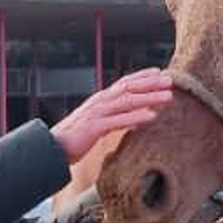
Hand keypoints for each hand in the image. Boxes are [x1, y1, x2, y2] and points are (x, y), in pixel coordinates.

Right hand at [50, 68, 173, 162]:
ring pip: (127, 102)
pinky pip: (118, 121)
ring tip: (168, 97)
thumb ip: (115, 118)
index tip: (159, 72)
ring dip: (149, 98)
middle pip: (128, 88)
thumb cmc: (75, 138)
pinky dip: (136, 117)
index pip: (124, 83)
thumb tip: (137, 118)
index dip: (142, 76)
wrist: (51, 149)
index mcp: (100, 100)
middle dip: (151, 83)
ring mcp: (96, 113)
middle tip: (171, 81)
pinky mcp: (94, 127)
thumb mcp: (98, 124)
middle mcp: (99, 102)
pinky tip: (152, 117)